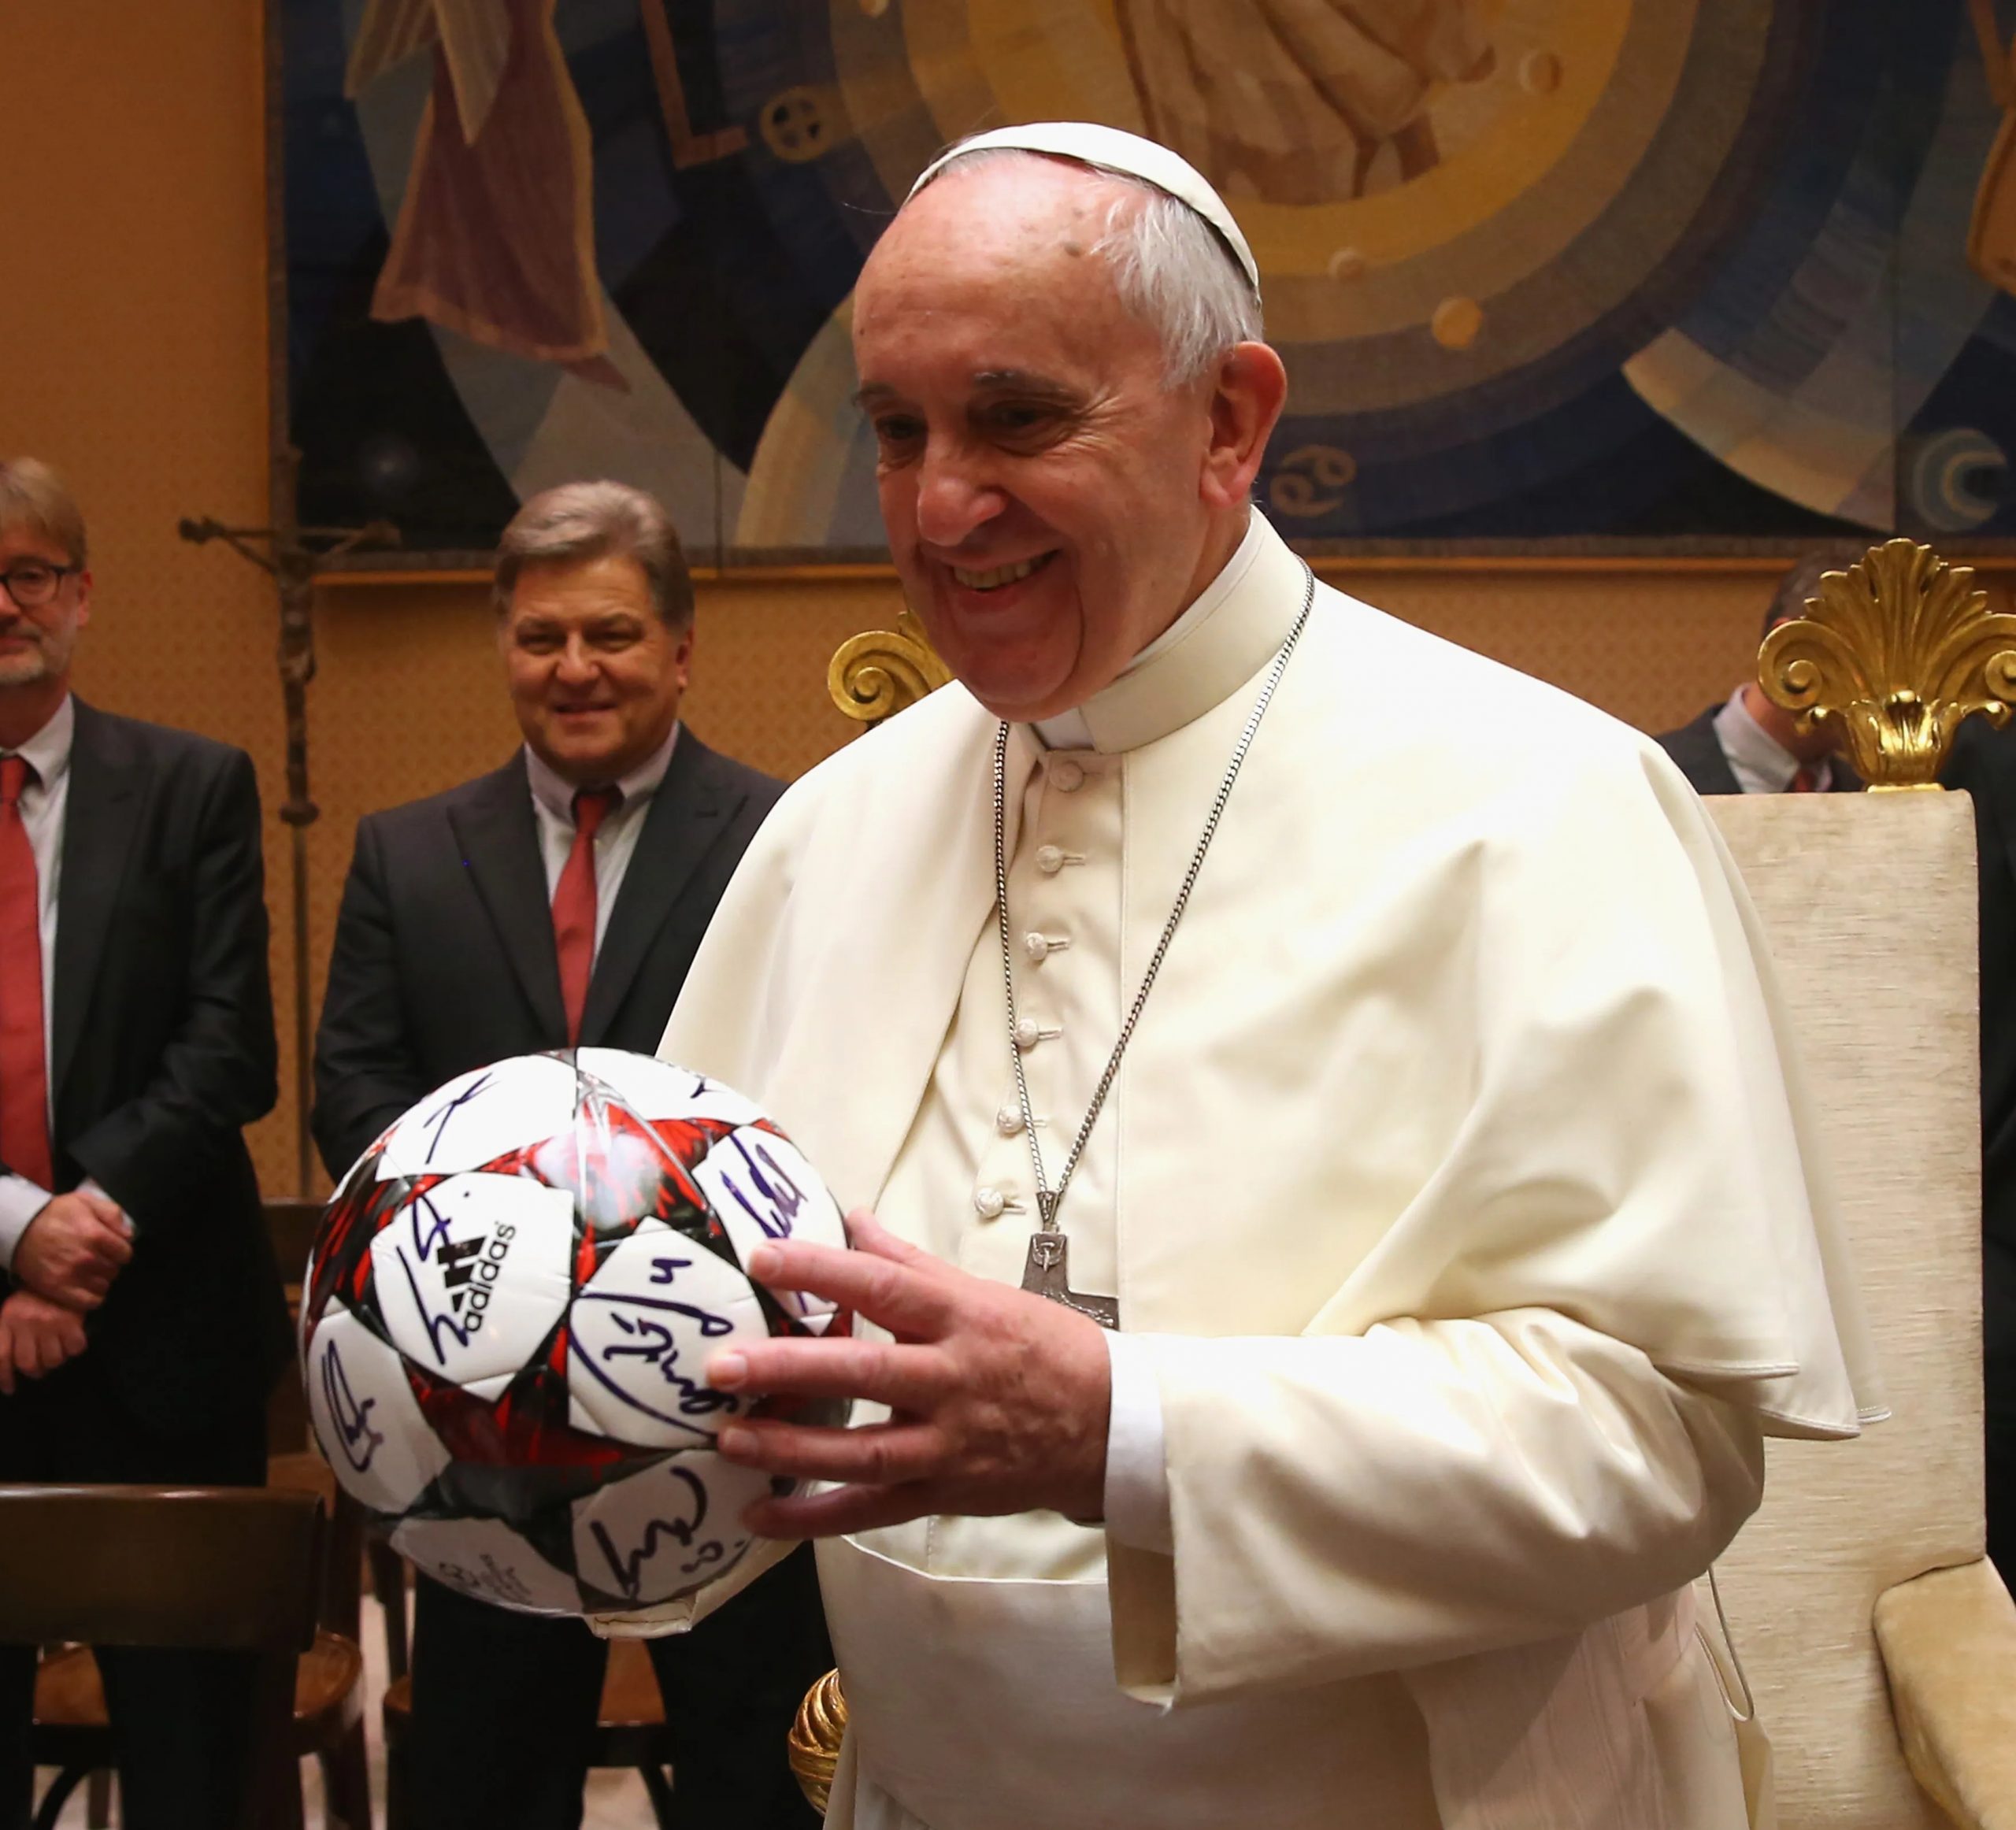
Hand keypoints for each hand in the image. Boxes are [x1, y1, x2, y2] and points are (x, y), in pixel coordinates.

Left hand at [0, 1289, 88, 1393]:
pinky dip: (74, 1350)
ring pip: (53, 1360)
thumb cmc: (30, 1298)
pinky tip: (70, 1343)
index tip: (10, 1389)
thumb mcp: (9, 1314)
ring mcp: (50, 1323)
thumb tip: (4, 1366)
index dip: (4, 1378)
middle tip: (38, 1369)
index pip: (2, 1358)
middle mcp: (27, 1324)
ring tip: (54, 1353)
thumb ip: (4, 1337)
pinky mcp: (72, 1322)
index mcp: (8, 1321)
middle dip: (33, 1371)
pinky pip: (75, 1349)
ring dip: (54, 1361)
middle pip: (28, 1364)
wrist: (58, 1273)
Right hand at [13, 1191, 132, 1308]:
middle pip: (114, 1270)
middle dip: (110, 1264)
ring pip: (103, 1286)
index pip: (125, 1254)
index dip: (121, 1251)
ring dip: (100, 1280)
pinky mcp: (58, 1289)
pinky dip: (92, 1297)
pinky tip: (87, 1287)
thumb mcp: (86, 1201)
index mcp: (96, 1235)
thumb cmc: (56, 1214)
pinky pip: (89, 1302)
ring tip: (90, 1272)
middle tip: (98, 1259)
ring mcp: (71, 1276)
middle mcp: (86, 1258)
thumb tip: (129, 1235)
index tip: (113, 1249)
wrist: (20, 1229)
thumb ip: (112, 1214)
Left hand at [705, 1210, 1111, 1538]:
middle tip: (723, 1364)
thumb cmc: (1041, 1350)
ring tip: (727, 1438)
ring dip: (790, 1447)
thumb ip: (912, 1262)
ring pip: (862, 1451)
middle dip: (788, 1368)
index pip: (885, 1285)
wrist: (1109, 1426)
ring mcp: (947, 1444)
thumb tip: (853, 1221)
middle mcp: (952, 1380)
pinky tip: (759, 1513)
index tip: (763, 1257)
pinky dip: (813, 1518)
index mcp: (961, 1318)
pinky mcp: (943, 1494)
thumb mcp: (984, 1293)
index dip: (823, 1270)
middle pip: (865, 1371)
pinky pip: (870, 1511)